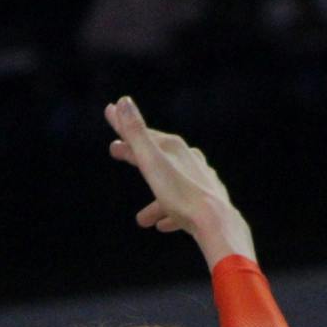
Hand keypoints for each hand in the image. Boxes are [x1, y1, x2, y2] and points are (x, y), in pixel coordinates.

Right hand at [104, 96, 255, 267]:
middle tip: (118, 151)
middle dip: (136, 155)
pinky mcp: (207, 200)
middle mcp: (189, 159)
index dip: (124, 129)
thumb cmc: (180, 194)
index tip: (110, 115)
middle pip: (157, 156)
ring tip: (141, 218)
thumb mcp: (151, 163)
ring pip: (170, 184)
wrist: (215, 223)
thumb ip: (136, 133)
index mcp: (173, 148)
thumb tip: (123, 101)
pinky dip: (171, 212)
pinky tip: (163, 225)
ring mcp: (200, 179)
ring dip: (154, 199)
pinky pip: (184, 204)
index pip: (143, 136)